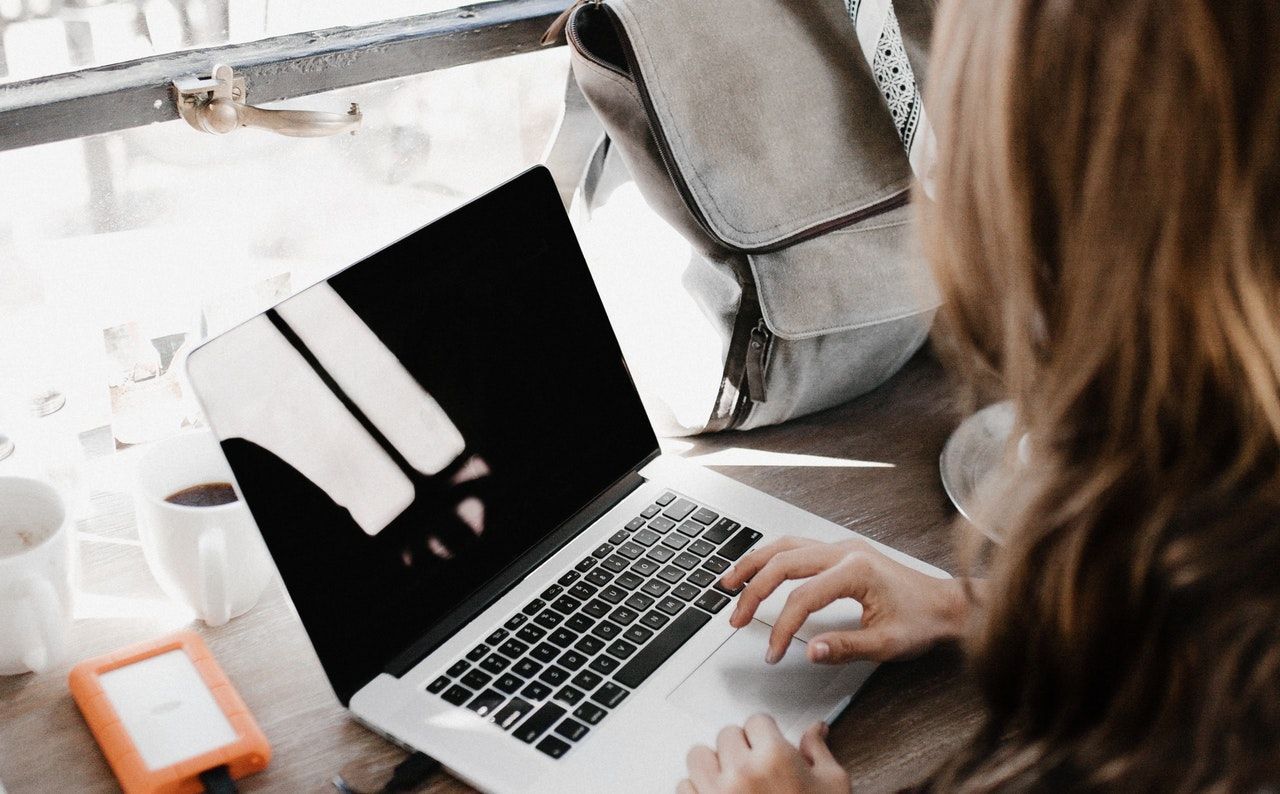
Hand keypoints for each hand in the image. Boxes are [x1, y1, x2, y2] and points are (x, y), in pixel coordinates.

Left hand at [679, 716, 848, 793]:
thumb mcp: (833, 787)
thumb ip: (818, 753)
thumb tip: (815, 731)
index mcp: (775, 758)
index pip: (757, 721)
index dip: (766, 734)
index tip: (769, 745)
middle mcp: (741, 772)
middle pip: (727, 735)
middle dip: (741, 747)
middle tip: (756, 767)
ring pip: (698, 756)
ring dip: (714, 765)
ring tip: (732, 780)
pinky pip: (684, 787)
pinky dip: (697, 790)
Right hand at [720, 536, 972, 664]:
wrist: (946, 604)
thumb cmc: (922, 621)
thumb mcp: (887, 644)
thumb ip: (845, 647)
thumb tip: (810, 650)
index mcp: (856, 571)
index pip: (802, 597)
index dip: (781, 627)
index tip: (773, 652)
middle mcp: (845, 551)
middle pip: (783, 562)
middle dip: (753, 591)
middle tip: (735, 618)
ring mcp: (842, 547)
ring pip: (785, 546)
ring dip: (754, 564)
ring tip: (729, 583)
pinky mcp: (841, 552)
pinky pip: (796, 546)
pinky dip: (771, 558)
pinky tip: (758, 570)